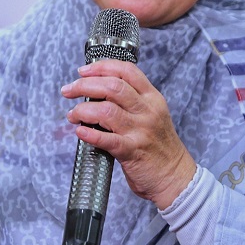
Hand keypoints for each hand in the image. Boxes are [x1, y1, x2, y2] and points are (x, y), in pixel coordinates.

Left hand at [61, 60, 196, 210]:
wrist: (175, 177)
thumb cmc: (160, 147)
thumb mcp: (153, 115)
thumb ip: (132, 102)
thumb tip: (97, 91)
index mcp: (152, 98)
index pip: (126, 71)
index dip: (101, 67)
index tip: (83, 71)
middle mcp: (147, 111)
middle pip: (112, 87)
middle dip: (84, 85)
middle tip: (69, 91)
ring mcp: (141, 131)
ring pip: (106, 110)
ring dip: (82, 110)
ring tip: (72, 115)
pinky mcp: (132, 152)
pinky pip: (107, 140)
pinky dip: (89, 134)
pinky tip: (80, 132)